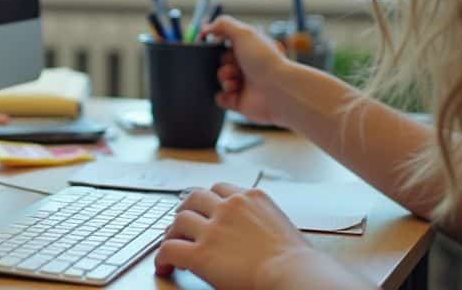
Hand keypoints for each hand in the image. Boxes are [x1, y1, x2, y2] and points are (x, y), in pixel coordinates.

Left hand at [154, 182, 337, 289]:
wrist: (294, 274)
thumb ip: (263, 221)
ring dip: (172, 231)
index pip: (221, 188)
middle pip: (196, 196)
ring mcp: (214, 228)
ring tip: (170, 243)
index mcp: (253, 197)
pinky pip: (170, 248)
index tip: (205, 208)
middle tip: (181, 222)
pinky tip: (164, 266)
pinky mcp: (201, 253)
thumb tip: (258, 233)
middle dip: (186, 208)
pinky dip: (162, 257)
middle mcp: (230, 206)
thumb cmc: (298, 261)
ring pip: (179, 219)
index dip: (209, 199)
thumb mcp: (282, 225)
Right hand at [203, 15, 296, 126]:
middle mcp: (249, 66)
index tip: (216, 45)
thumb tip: (206, 28)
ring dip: (225, 79)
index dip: (221, 45)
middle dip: (224, 64)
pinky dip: (223, 96)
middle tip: (235, 66)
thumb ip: (223, 24)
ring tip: (237, 82)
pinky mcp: (240, 101)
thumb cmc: (264, 60)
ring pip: (220, 79)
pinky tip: (234, 93)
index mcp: (251, 49)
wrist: (277, 90)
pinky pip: (221, 98)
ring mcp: (244, 84)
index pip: (227, 44)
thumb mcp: (244, 33)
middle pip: (221, 62)